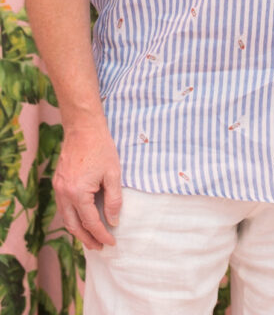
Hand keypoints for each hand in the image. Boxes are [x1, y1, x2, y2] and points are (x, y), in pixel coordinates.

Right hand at [54, 123, 121, 249]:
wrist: (83, 128)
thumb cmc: (101, 148)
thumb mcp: (113, 173)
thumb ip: (114, 200)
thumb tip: (113, 221)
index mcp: (78, 193)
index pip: (91, 222)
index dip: (102, 235)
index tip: (112, 243)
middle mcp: (64, 194)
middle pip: (74, 226)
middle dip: (87, 239)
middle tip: (100, 247)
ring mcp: (58, 188)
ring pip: (66, 218)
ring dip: (78, 230)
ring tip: (91, 238)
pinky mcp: (58, 182)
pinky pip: (63, 207)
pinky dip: (72, 217)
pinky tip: (82, 219)